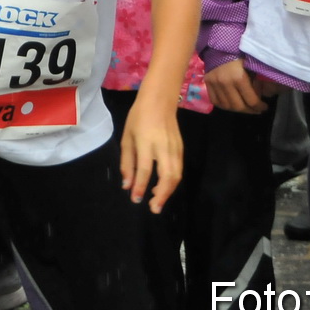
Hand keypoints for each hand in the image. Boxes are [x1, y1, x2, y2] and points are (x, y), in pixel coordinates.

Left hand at [120, 93, 182, 211]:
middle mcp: (163, 147)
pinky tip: (163, 187)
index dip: (140, 186)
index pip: (145, 169)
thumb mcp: (127, 137)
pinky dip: (173, 182)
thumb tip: (127, 185)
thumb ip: (127, 163)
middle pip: (167, 176)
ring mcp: (175, 148)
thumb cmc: (138, 118)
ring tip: (157, 200)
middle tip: (153, 208)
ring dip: (168, 191)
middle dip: (162, 195)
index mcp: (146, 142)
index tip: (136, 199)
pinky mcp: (182, 148)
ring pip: (176, 175)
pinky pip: (179, 169)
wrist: (159, 101)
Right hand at [205, 58, 267, 114]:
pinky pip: (215, 101)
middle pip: (238, 106)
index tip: (264, 107)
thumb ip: (256, 81)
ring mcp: (215, 84)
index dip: (260, 107)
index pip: (251, 100)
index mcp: (239, 78)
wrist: (220, 44)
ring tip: (244, 107)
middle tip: (256, 109)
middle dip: (250, 110)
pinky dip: (224, 106)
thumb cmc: (239, 53)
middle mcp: (226, 83)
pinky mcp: (207, 83)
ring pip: (227, 106)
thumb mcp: (251, 66)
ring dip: (237, 110)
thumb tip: (262, 94)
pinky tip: (231, 104)